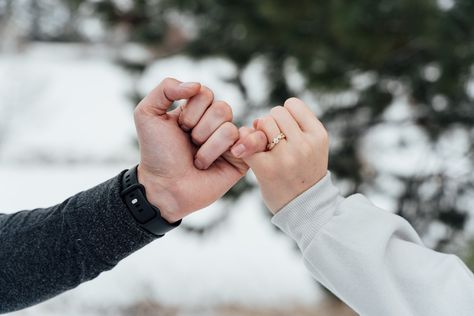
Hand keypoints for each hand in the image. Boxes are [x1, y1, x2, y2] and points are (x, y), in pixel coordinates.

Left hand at [134, 78, 252, 221]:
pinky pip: (249, 142)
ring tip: (198, 161)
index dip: (190, 111)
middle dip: (199, 129)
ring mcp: (229, 141)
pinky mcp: (241, 159)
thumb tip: (197, 85)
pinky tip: (229, 155)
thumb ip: (165, 88)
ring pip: (230, 129)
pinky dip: (238, 147)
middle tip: (189, 145)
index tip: (178, 128)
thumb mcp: (147, 114)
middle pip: (222, 108)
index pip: (205, 93)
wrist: (164, 187)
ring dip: (208, 148)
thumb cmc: (156, 154)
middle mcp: (214, 123)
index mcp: (196, 110)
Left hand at [231, 98, 328, 213]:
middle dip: (270, 123)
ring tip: (263, 147)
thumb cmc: (304, 173)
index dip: (285, 113)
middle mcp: (305, 144)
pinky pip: (248, 141)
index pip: (293, 104)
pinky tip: (245, 152)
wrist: (304, 208)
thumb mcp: (313, 147)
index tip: (285, 129)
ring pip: (263, 122)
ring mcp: (286, 157)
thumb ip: (295, 127)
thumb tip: (258, 120)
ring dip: (258, 132)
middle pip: (276, 112)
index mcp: (318, 135)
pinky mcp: (267, 169)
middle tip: (271, 140)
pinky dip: (243, 143)